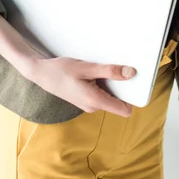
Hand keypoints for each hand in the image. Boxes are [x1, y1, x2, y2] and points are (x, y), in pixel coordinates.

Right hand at [0, 14, 136, 116]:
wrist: (40, 73)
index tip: (138, 85)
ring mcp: (89, 105)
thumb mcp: (87, 68)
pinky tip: (98, 73)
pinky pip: (102, 94)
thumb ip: (110, 71)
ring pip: (110, 97)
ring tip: (108, 70)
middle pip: (119, 102)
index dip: (134, 98)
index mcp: (95, 101)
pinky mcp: (86, 100)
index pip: (125, 110)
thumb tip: (131, 73)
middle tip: (125, 70)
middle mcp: (93, 107)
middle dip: (124, 88)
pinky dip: (104, 85)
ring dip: (113, 85)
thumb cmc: (61, 70)